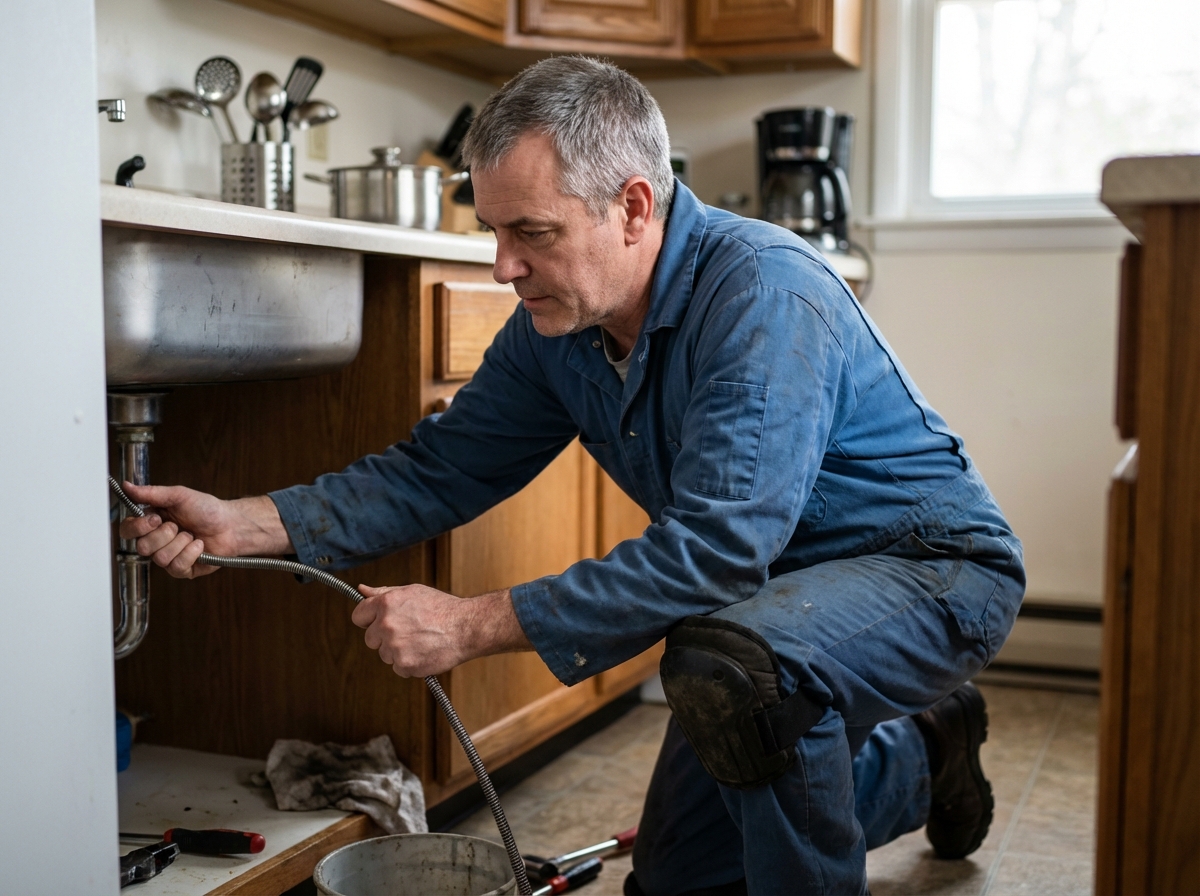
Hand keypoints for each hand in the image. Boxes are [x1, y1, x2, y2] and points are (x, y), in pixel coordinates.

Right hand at [118, 483, 291, 578]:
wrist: (231, 524)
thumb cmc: (206, 509)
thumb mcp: (179, 496)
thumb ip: (151, 493)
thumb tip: (126, 486)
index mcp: (151, 523)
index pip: (128, 530)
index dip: (138, 527)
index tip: (156, 518)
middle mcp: (156, 542)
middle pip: (142, 547)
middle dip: (164, 534)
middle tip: (178, 525)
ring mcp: (168, 557)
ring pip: (160, 558)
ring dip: (181, 543)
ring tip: (191, 535)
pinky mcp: (182, 570)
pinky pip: (177, 566)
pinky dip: (191, 553)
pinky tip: (199, 545)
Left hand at [351, 585, 531, 676]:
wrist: (466, 627)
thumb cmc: (442, 608)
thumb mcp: (412, 592)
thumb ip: (384, 592)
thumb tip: (361, 590)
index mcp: (386, 604)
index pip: (358, 616)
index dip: (369, 619)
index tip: (379, 622)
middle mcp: (386, 625)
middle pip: (370, 639)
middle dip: (384, 637)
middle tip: (408, 631)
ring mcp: (394, 646)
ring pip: (384, 655)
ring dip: (398, 651)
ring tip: (420, 641)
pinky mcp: (404, 665)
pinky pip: (398, 668)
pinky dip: (409, 664)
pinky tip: (424, 652)